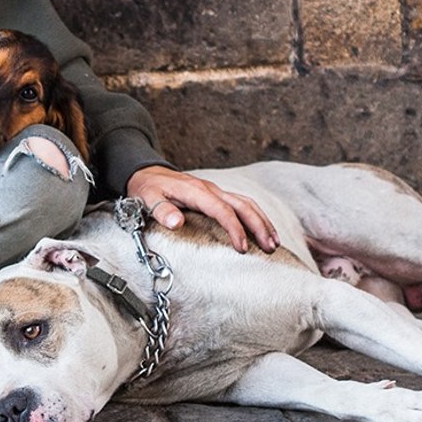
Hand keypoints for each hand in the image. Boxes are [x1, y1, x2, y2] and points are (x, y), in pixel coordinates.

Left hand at [125, 165, 278, 253]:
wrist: (147, 173)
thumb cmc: (148, 188)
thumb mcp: (148, 198)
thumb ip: (162, 210)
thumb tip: (176, 223)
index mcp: (195, 191)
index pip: (221, 210)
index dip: (234, 229)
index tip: (242, 249)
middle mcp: (210, 189)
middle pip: (242, 205)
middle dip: (259, 226)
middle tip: (270, 248)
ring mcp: (215, 191)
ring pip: (246, 203)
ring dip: (262, 222)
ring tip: (274, 243)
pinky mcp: (217, 196)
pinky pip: (241, 204)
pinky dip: (256, 217)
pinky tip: (263, 231)